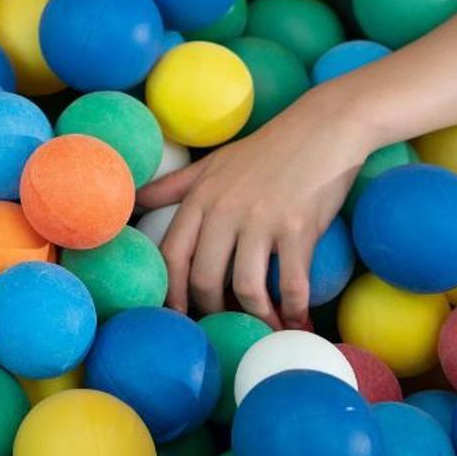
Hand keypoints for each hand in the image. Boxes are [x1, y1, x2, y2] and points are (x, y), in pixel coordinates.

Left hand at [137, 103, 377, 330]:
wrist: (324, 128)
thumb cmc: (265, 149)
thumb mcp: (212, 164)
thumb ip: (172, 186)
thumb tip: (132, 199)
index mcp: (200, 198)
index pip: (172, 254)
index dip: (170, 291)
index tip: (178, 314)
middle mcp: (225, 210)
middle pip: (204, 278)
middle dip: (213, 310)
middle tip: (226, 325)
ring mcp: (262, 220)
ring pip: (245, 288)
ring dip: (256, 317)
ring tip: (265, 328)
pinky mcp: (299, 229)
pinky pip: (292, 284)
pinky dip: (295, 310)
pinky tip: (298, 322)